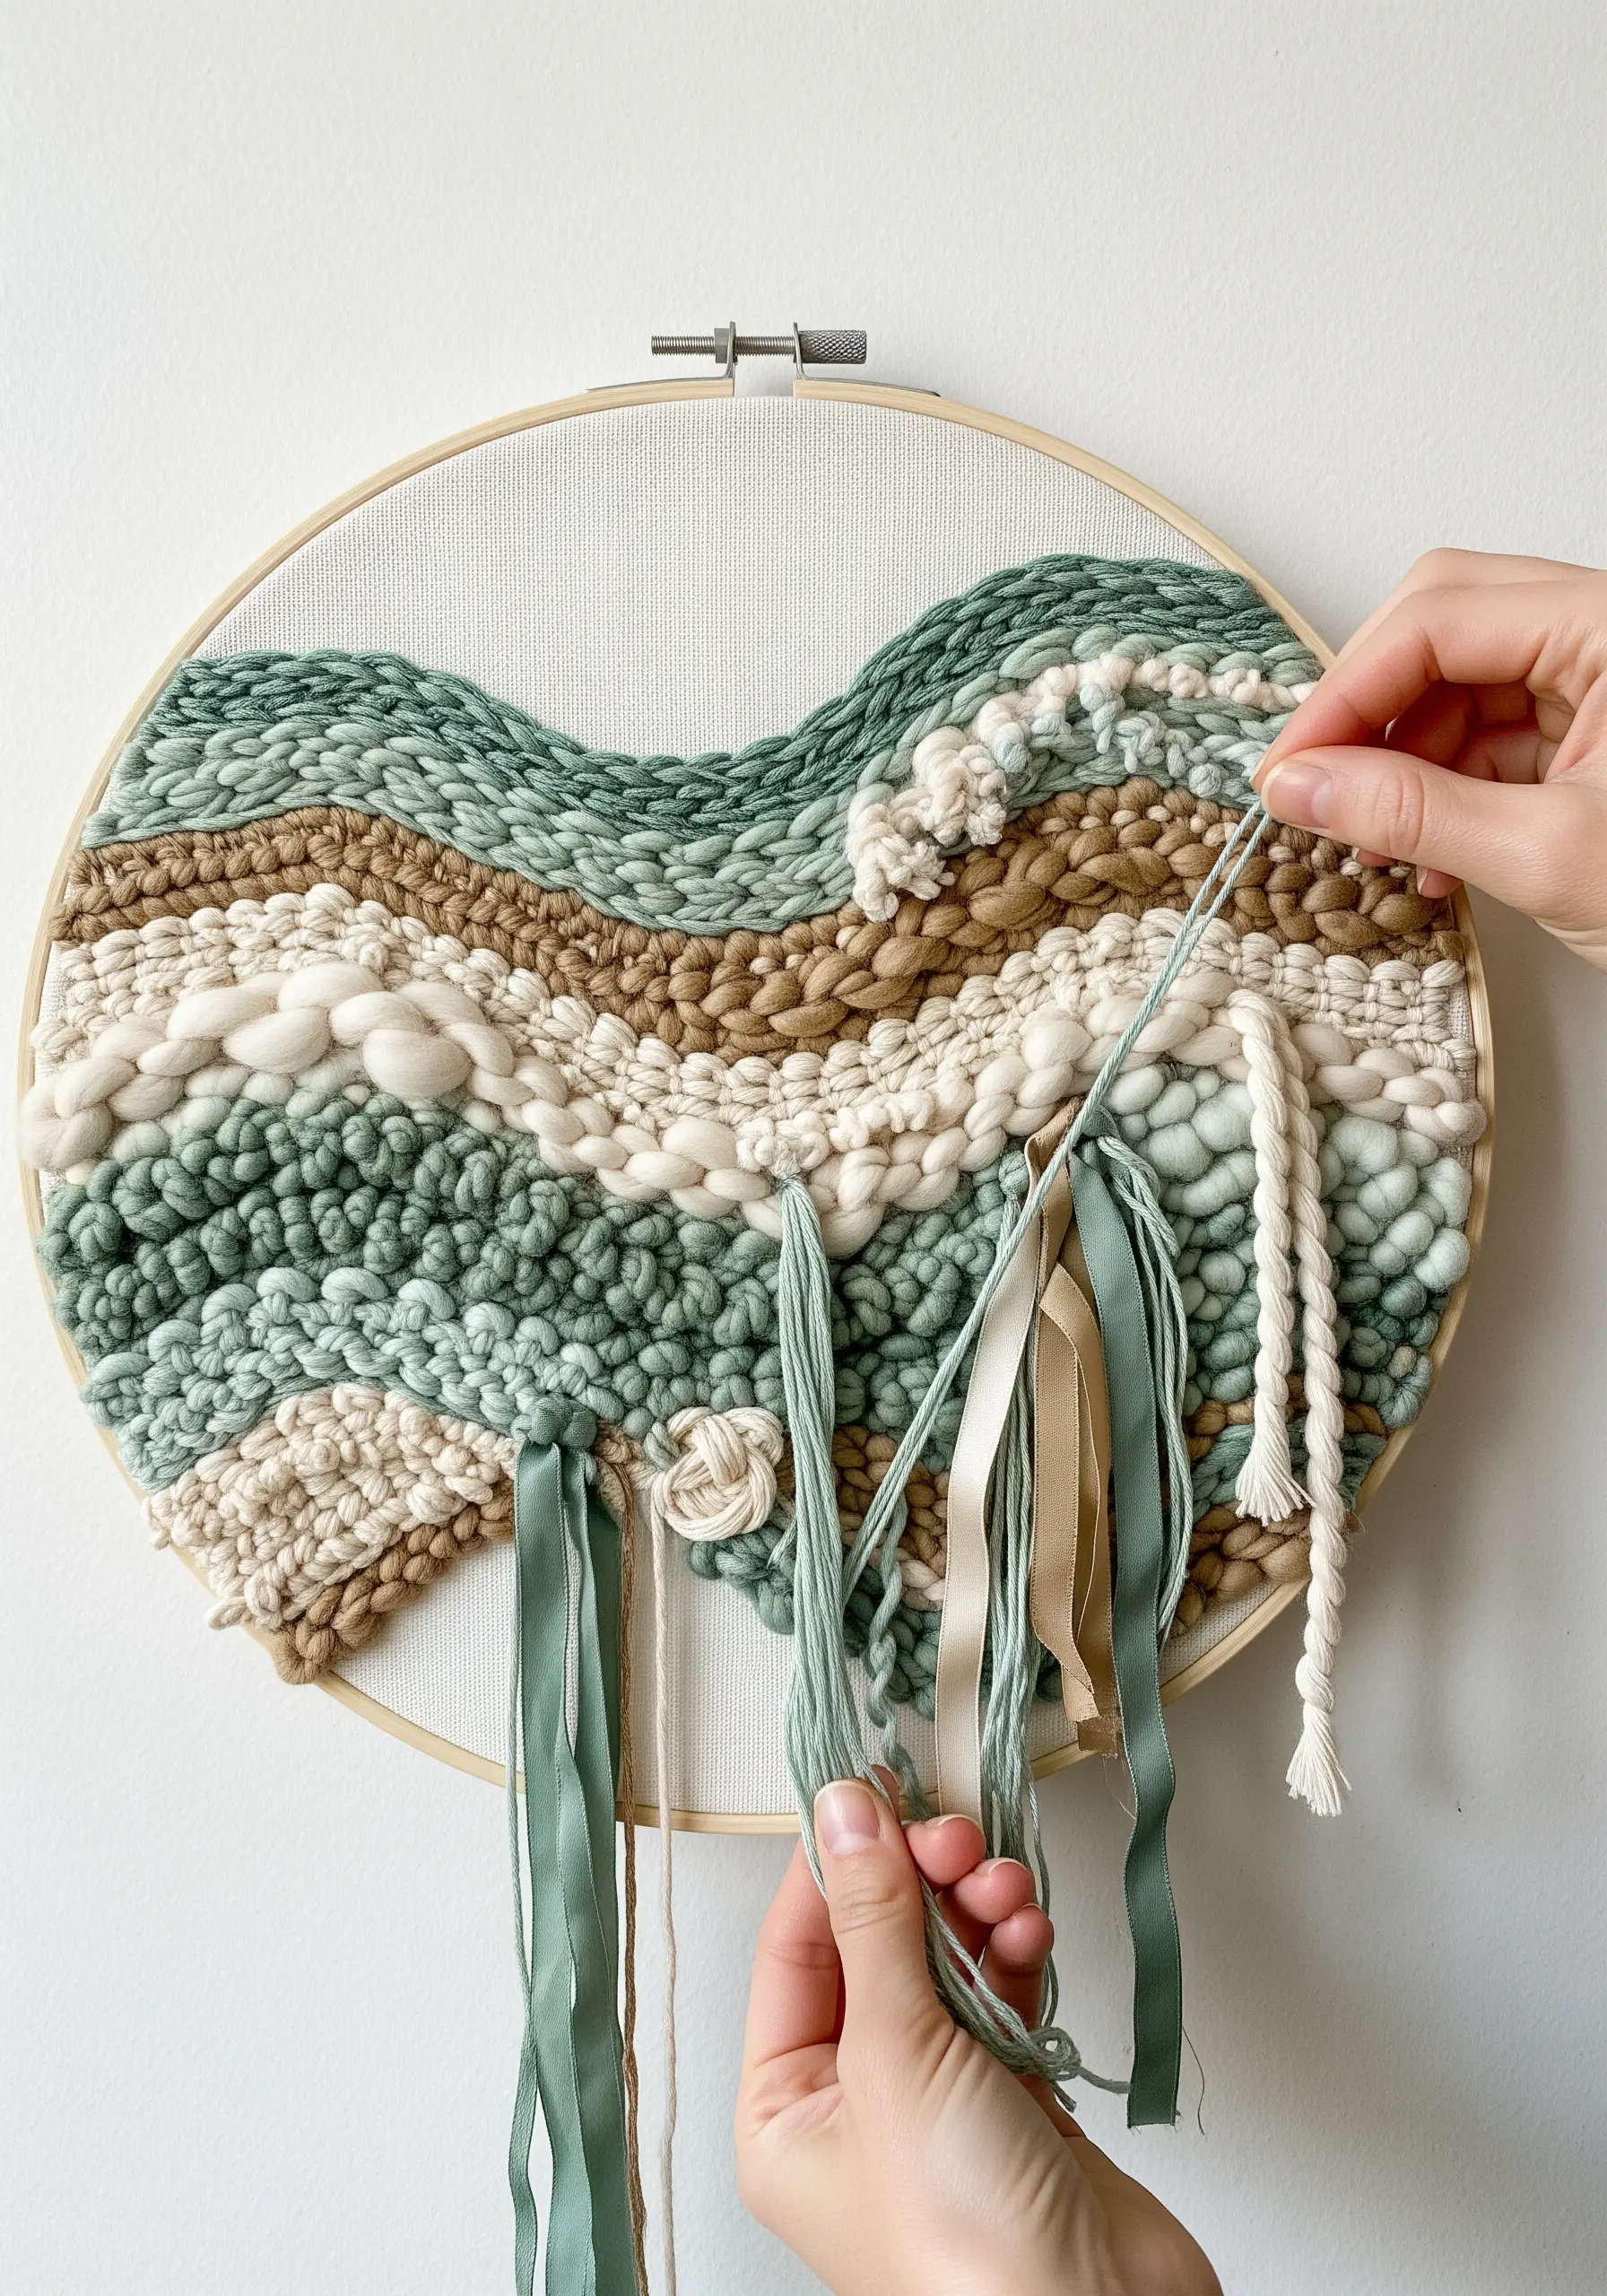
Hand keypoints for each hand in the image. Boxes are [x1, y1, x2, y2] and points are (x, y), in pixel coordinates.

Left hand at [736, 1779, 1218, 2295]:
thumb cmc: (964, 2244)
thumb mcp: (893, 2055)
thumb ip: (872, 1921)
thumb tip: (843, 1812)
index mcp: (785, 2111)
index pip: (794, 1948)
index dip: (836, 1863)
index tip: (875, 1790)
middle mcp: (854, 2106)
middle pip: (875, 1946)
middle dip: (921, 1883)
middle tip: (957, 1840)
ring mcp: (938, 2103)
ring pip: (945, 1962)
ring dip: (976, 1912)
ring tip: (1005, 1895)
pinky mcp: (1014, 2101)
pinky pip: (1001, 1995)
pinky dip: (1016, 1954)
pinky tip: (1030, 1933)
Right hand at [1252, 548, 1606, 968]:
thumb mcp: (1548, 856)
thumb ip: (1414, 812)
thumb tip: (1303, 786)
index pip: (1441, 616)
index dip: (1348, 692)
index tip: (1290, 769)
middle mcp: (1606, 635)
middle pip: (1443, 627)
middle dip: (1370, 713)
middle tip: (1312, 787)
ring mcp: (1601, 683)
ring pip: (1459, 685)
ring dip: (1401, 763)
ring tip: (1378, 846)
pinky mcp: (1594, 739)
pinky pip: (1490, 737)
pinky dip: (1443, 793)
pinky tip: (1426, 857)